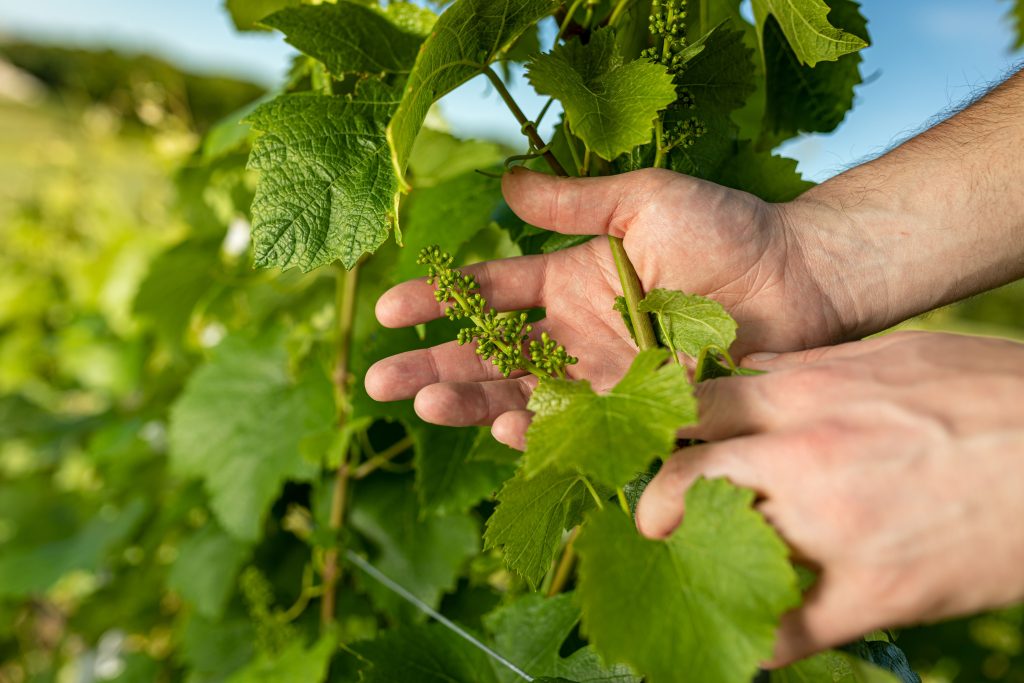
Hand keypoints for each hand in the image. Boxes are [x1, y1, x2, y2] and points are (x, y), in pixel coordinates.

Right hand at [366, 167, 852, 445]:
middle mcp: (576, 336)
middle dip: (435, 365)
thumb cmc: (727, 231)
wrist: (802, 280)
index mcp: (569, 283)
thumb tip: (506, 185)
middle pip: (492, 354)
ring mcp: (604, 379)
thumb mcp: (643, 203)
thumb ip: (574, 206)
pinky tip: (503, 430)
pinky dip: (543, 432)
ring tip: (425, 402)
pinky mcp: (639, 413)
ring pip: (524, 396)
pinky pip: (582, 430)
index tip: (389, 308)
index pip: (490, 295)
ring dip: (473, 402)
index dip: (439, 300)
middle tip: (381, 378)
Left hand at [635, 331, 1023, 664]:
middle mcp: (804, 455)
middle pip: (683, 479)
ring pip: (720, 554)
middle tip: (654, 522)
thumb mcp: (893, 356)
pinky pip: (785, 633)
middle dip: (654, 503)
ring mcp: (834, 527)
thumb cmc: (989, 394)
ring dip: (699, 567)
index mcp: (807, 393)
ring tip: (696, 575)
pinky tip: (747, 633)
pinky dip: (755, 638)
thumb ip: (809, 369)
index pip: (694, 406)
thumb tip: (751, 374)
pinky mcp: (875, 592)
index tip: (658, 450)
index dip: (664, 431)